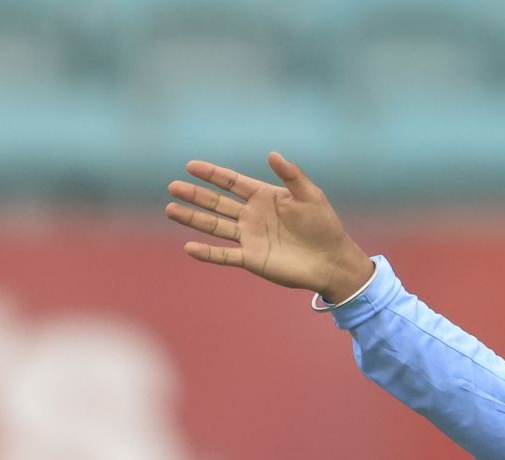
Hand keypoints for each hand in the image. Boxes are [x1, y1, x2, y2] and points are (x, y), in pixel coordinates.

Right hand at [166, 153, 374, 302]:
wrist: (333, 260)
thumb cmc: (325, 226)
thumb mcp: (310, 196)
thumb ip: (292, 175)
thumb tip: (272, 154)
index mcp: (263, 197)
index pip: (231, 182)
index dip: (212, 174)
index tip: (190, 166)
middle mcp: (252, 216)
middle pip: (217, 203)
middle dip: (195, 195)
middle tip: (172, 187)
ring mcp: (250, 238)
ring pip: (215, 226)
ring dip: (193, 218)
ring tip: (170, 209)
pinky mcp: (252, 259)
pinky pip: (225, 255)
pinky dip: (207, 253)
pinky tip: (189, 247)